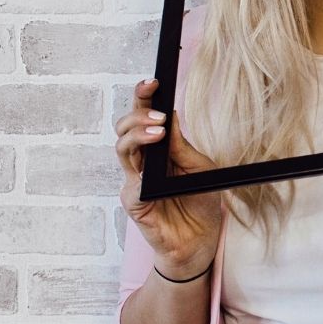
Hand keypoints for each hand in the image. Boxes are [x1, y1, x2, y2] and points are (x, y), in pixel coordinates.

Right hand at [114, 77, 222, 273]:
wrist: (200, 241)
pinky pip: (131, 182)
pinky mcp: (133, 201)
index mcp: (157, 148)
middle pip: (125, 127)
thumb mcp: (199, 167)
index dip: (142, 97)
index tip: (152, 81)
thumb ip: (181, 145)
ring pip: (122, 147)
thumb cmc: (200, 203)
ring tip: (157, 130)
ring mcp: (134, 180)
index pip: (143, 116)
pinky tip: (151, 166)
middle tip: (155, 109)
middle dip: (136, 112)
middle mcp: (141, 161)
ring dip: (138, 134)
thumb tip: (169, 116)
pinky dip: (140, 171)